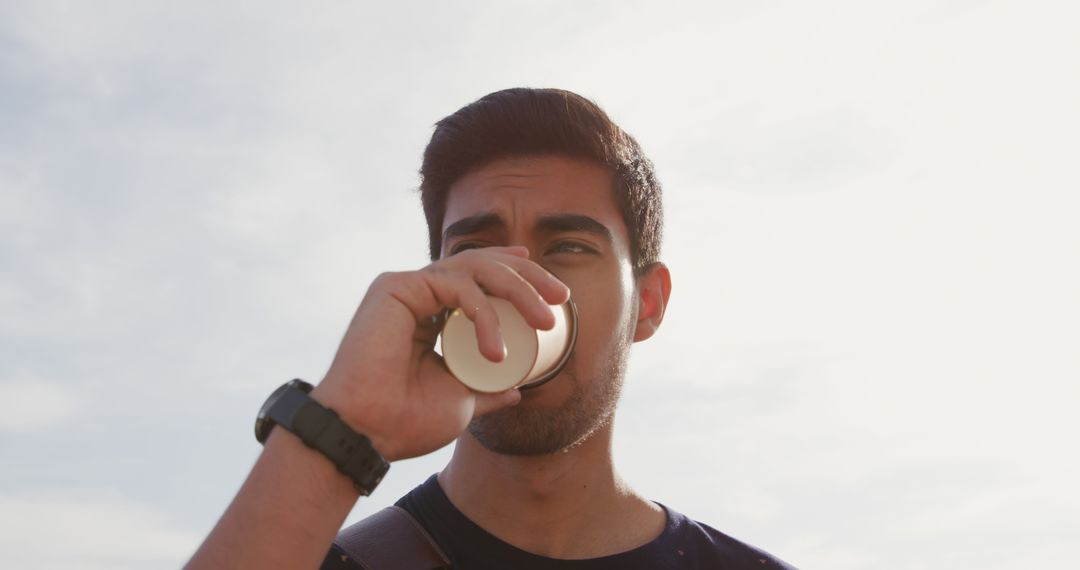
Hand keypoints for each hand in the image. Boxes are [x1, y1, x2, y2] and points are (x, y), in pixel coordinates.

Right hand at [310, 246, 569, 460]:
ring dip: (517, 290)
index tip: (550, 287)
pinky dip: (483, 313)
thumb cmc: (404, 421)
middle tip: (561, 297)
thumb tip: (516, 388)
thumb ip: (486, 389)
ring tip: (543, 320)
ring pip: (474, 269)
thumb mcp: (461, 401)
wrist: (365, 434)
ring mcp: (406, 287)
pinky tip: (495, 349)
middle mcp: (417, 294)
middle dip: (527, 276)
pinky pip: (456, 287)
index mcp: (430, 313)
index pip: (478, 279)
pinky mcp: (395, 286)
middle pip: (481, 265)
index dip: (514, 272)